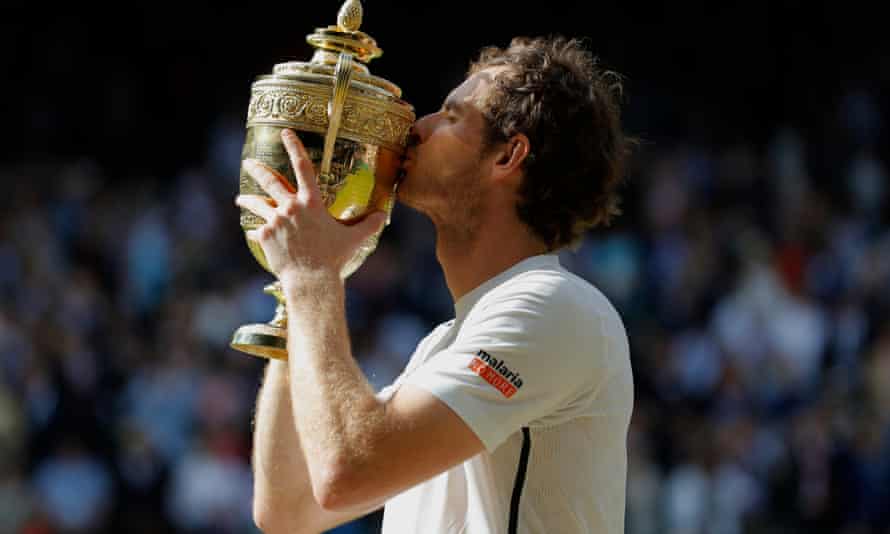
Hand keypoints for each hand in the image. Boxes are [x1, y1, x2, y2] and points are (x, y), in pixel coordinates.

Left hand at [236, 129, 385, 284]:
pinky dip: (257, 231)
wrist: (310, 279)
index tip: (285, 134)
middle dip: (257, 168)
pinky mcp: (264, 235)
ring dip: (246, 199)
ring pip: (256, 203)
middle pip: (270, 180)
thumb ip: (368, 224)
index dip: (293, 146)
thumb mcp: (354, 239)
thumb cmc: (333, 258)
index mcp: (311, 202)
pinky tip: (253, 233)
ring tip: (240, 199)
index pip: (302, 167)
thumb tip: (383, 215)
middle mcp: (290, 206)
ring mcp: (275, 220)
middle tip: (248, 162)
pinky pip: (257, 230)